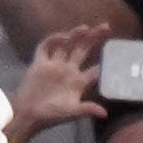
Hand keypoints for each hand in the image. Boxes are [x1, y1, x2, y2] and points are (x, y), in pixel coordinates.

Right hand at [6, 23, 107, 142]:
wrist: (27, 115)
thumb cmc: (50, 116)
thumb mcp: (70, 113)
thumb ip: (86, 109)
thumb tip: (105, 114)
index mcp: (78, 83)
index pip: (94, 70)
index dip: (104, 62)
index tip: (115, 52)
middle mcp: (68, 71)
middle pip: (83, 50)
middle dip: (94, 39)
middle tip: (106, 27)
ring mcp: (54, 66)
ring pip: (67, 45)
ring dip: (75, 35)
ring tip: (86, 28)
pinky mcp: (39, 63)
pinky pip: (45, 47)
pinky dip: (53, 40)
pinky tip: (62, 37)